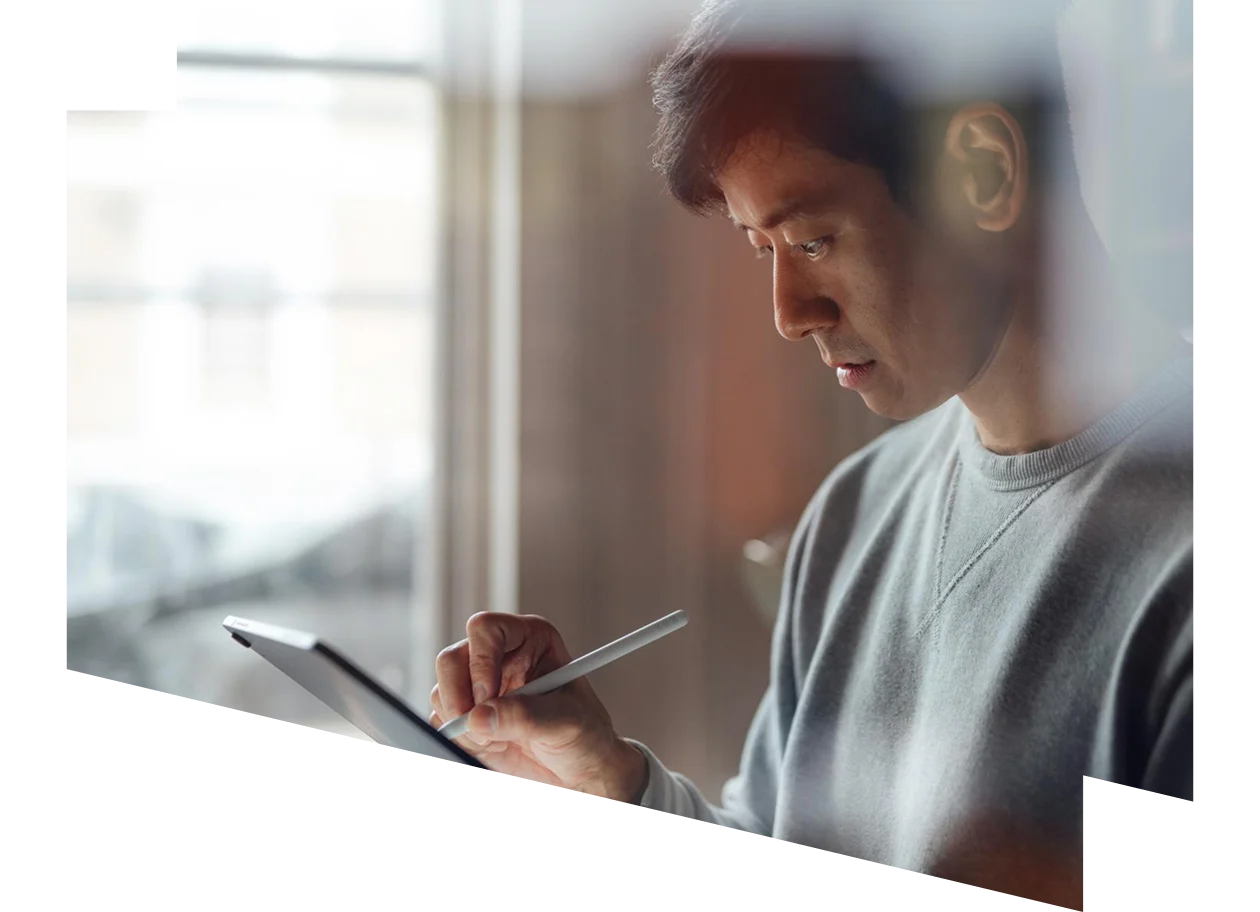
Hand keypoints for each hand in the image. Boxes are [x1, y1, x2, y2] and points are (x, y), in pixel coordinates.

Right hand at [431, 612, 646, 803]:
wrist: (580, 765)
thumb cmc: (585, 733)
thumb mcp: (565, 722)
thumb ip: (524, 716)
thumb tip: (480, 717)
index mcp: (529, 639)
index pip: (486, 629)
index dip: (480, 661)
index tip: (487, 697)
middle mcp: (499, 655)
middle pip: (452, 659)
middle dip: (459, 697)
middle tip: (480, 728)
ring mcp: (479, 684)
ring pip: (442, 691)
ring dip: (462, 723)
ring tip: (500, 739)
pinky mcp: (468, 712)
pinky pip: (440, 720)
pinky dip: (459, 738)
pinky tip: (492, 745)